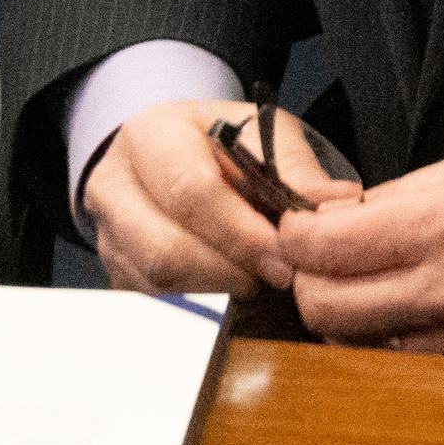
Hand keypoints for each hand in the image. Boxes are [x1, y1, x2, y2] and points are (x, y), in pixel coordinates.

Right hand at [79, 102, 359, 298]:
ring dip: (216, 299)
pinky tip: (232, 299)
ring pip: (157, 290)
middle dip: (230, 276)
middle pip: (164, 252)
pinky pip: (155, 308)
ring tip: (258, 287)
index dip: (240, 235)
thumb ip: (293, 166)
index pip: (189, 193)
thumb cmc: (221, 144)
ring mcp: (108, 237)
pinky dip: (200, 312)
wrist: (173, 154)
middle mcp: (114, 188)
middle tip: (276, 282)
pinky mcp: (116, 276)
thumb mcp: (260, 132)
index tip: (284, 261)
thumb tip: (335, 203)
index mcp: (149, 137)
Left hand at [282, 143, 443, 358]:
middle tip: (325, 258)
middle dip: (310, 279)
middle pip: (323, 307)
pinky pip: (401, 363)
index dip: (295, 234)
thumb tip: (343, 217)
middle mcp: (441, 289)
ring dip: (345, 315)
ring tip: (365, 285)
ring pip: (354, 345)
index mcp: (438, 224)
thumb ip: (403, 195)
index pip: (320, 246)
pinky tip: (405, 313)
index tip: (301, 224)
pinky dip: (387, 341)